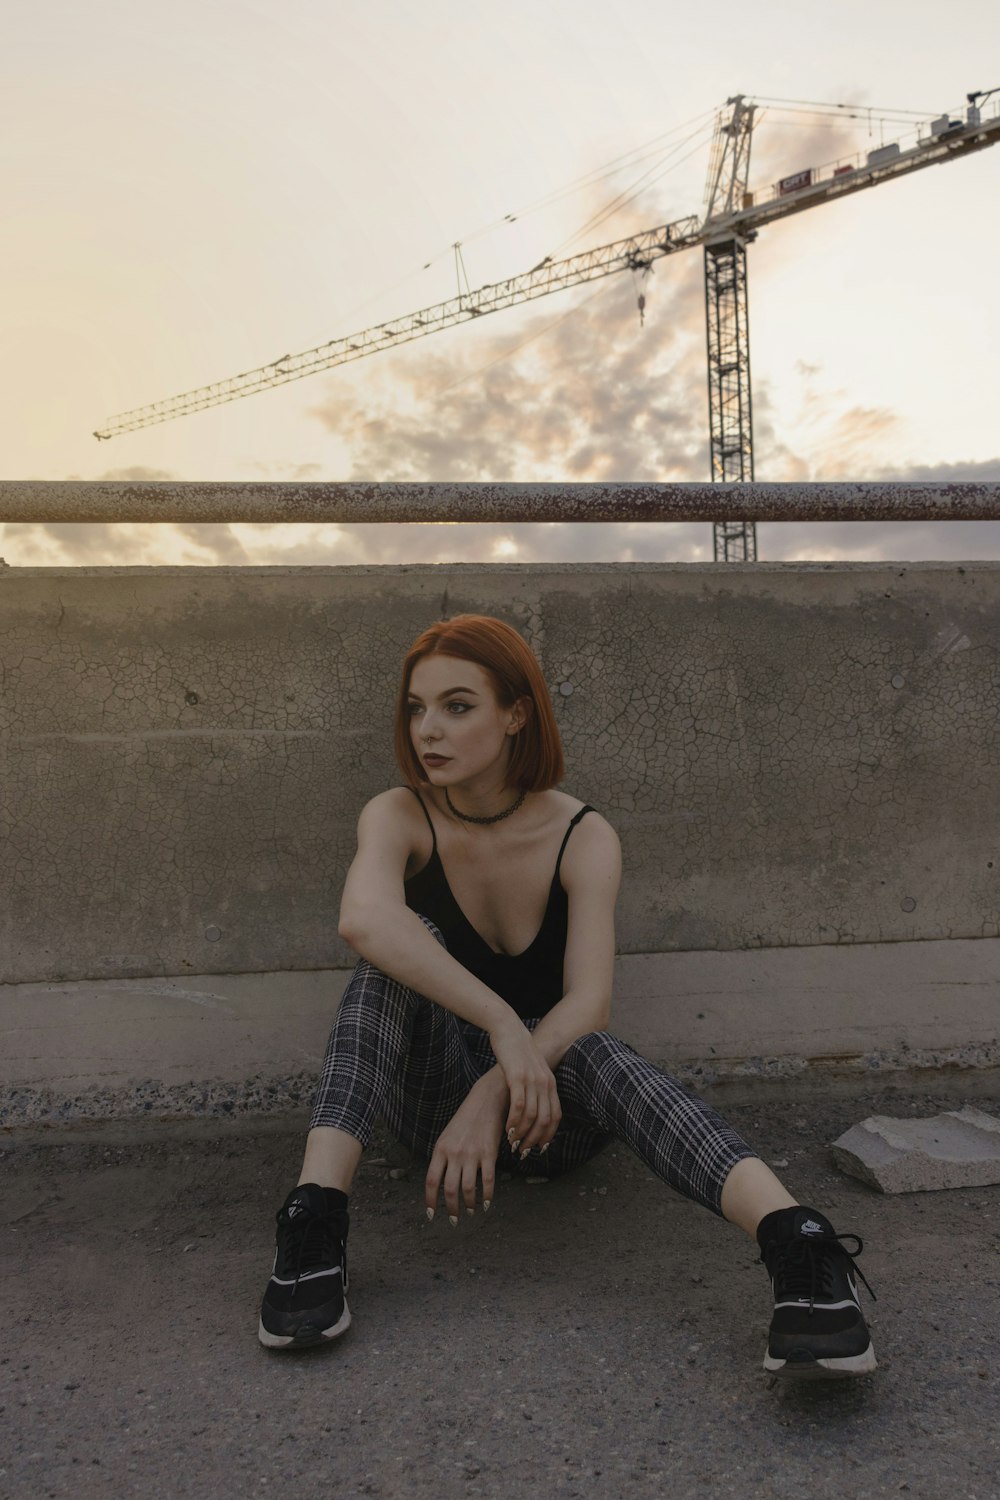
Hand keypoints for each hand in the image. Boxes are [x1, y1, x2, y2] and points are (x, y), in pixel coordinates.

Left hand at [425, 1072, 507, 1220]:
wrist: (486, 1100)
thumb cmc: (466, 1119)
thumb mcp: (448, 1135)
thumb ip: (443, 1157)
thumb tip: (441, 1182)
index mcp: (440, 1149)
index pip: (431, 1180)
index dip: (430, 1200)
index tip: (431, 1214)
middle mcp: (454, 1153)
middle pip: (449, 1189)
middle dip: (451, 1209)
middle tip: (454, 1220)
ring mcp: (472, 1154)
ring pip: (468, 1188)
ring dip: (469, 1204)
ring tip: (471, 1211)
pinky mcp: (489, 1153)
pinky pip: (487, 1181)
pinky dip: (487, 1196)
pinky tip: (487, 1203)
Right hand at [488, 1017, 560, 1154]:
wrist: (508, 1028)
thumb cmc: (516, 1052)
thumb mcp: (531, 1071)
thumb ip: (535, 1088)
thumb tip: (533, 1109)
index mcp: (550, 1083)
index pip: (556, 1116)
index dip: (548, 1135)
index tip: (538, 1148)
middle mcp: (545, 1083)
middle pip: (545, 1120)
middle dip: (534, 1139)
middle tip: (522, 1150)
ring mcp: (532, 1079)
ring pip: (532, 1115)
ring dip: (522, 1133)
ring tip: (512, 1142)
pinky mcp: (517, 1076)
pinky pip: (519, 1105)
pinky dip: (514, 1120)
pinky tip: (507, 1128)